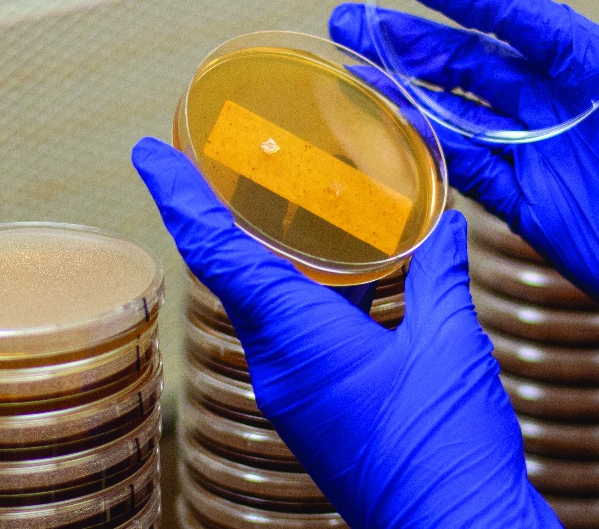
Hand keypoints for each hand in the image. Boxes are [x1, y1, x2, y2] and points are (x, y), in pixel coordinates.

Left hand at [132, 138, 559, 527]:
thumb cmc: (446, 446)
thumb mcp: (450, 346)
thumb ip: (441, 277)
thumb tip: (445, 226)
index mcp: (299, 338)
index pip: (219, 252)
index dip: (180, 196)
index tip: (148, 152)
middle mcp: (280, 366)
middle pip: (232, 273)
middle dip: (219, 216)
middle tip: (215, 162)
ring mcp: (293, 393)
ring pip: (263, 305)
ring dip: (266, 255)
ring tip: (283, 208)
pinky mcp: (315, 412)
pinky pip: (291, 336)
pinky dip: (301, 294)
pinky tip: (342, 278)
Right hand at [329, 0, 598, 459]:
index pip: (518, 17)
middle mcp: (564, 107)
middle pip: (474, 63)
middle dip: (413, 40)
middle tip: (352, 18)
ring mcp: (545, 158)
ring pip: (461, 115)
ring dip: (409, 92)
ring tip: (355, 70)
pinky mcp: (534, 209)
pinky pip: (472, 174)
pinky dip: (433, 154)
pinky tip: (395, 134)